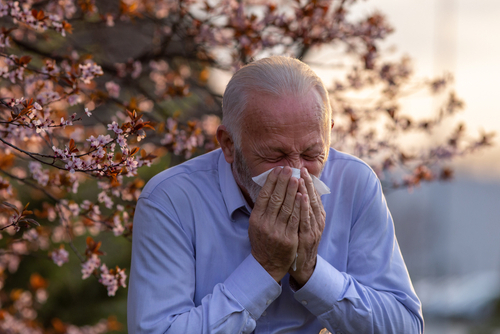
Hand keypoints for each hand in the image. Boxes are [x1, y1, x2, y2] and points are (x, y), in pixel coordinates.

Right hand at [248, 166, 301, 281]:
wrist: (267, 264)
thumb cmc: (262, 241)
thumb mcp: (256, 225)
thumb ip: (262, 209)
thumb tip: (269, 187)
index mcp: (256, 218)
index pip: (264, 195)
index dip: (272, 181)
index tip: (278, 170)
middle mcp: (265, 223)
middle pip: (275, 198)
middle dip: (283, 182)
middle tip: (289, 169)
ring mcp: (277, 231)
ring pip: (286, 207)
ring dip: (292, 191)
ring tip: (296, 178)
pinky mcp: (288, 238)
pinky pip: (295, 219)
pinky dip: (298, 206)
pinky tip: (301, 195)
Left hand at [289, 167, 325, 286]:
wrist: (302, 265)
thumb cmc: (300, 241)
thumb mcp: (303, 224)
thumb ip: (302, 209)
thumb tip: (298, 192)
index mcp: (317, 215)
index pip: (313, 195)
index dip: (308, 182)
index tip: (302, 170)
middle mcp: (318, 220)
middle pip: (313, 198)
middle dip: (307, 183)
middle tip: (301, 169)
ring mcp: (314, 228)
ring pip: (310, 207)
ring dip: (306, 192)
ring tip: (300, 178)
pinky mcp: (309, 237)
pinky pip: (306, 219)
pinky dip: (304, 207)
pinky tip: (301, 197)